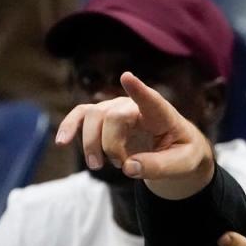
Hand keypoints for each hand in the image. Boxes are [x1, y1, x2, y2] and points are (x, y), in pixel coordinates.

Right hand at [55, 71, 213, 199]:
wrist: (176, 150)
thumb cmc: (183, 153)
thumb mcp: (182, 165)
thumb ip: (159, 167)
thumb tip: (128, 167)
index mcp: (162, 115)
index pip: (151, 100)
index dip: (138, 90)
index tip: (127, 77)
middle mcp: (136, 106)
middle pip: (113, 117)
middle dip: (110, 145)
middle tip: (121, 166)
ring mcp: (117, 109)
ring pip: (93, 116)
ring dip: (90, 142)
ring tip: (96, 166)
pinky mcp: (104, 117)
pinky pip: (81, 115)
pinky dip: (70, 127)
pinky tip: (61, 142)